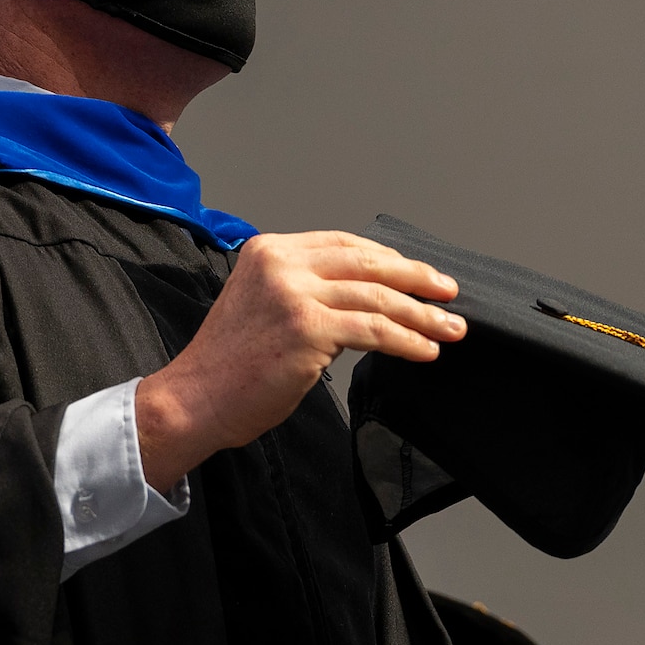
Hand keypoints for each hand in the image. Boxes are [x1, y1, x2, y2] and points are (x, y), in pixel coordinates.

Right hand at [134, 231, 462, 494]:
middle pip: (367, 264)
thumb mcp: (262, 305)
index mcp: (268, 251)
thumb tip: (366, 298)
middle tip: (449, 295)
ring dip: (421, 316)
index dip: (389, 258)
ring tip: (450, 330)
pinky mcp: (307, 328)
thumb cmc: (229, 365)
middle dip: (417, 279)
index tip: (419, 275)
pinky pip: (374, 330)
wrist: (195, 399)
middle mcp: (281, 264)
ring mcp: (294, 294)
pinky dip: (406, 340)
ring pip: (377, 298)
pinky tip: (424, 350)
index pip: (343, 244)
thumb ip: (304, 290)